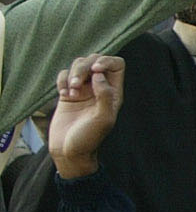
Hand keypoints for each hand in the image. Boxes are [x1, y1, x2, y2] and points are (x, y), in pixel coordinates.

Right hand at [48, 55, 123, 178]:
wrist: (69, 151)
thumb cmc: (89, 138)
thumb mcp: (103, 119)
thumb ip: (105, 95)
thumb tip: (99, 74)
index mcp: (114, 93)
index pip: (116, 64)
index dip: (106, 61)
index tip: (95, 70)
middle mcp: (100, 88)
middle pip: (95, 60)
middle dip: (84, 67)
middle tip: (76, 84)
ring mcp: (84, 90)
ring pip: (79, 65)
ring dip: (72, 74)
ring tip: (70, 93)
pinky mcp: (68, 93)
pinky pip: (65, 75)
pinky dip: (62, 80)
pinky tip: (63, 94)